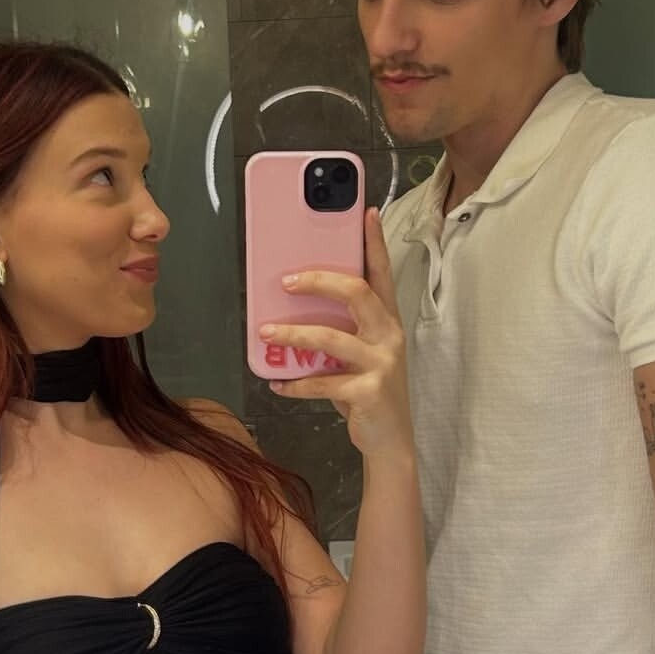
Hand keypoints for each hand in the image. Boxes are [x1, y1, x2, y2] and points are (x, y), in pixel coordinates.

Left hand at [257, 207, 411, 459]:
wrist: (390, 440)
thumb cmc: (367, 389)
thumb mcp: (358, 353)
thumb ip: (338, 330)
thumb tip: (291, 310)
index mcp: (387, 320)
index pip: (381, 273)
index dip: (374, 242)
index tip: (366, 212)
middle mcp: (389, 335)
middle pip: (357, 292)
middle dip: (320, 280)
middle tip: (286, 281)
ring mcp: (381, 363)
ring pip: (332, 338)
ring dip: (293, 335)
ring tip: (264, 333)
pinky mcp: (368, 392)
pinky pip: (323, 383)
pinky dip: (295, 383)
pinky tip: (277, 383)